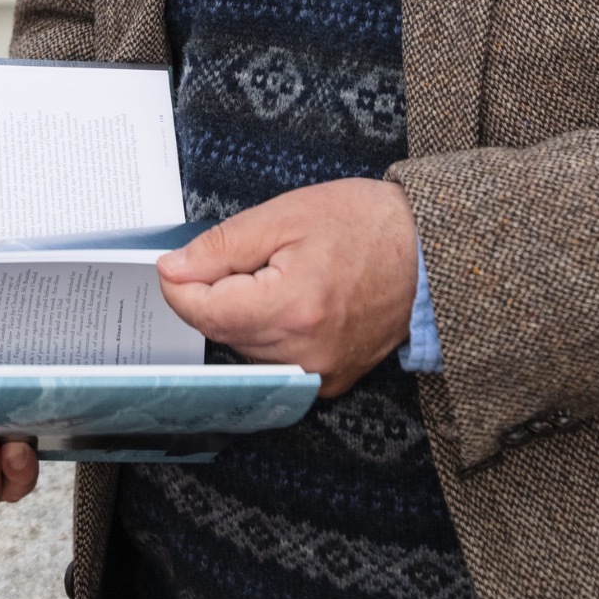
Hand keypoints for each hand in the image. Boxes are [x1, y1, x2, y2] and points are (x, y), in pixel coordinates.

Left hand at [155, 178, 418, 396]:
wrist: (427, 252)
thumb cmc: (362, 224)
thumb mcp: (284, 216)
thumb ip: (222, 247)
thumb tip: (173, 270)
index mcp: (291, 308)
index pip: (206, 314)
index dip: (179, 288)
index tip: (171, 267)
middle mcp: (304, 354)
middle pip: (223, 333)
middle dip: (214, 295)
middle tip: (235, 257)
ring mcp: (320, 374)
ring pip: (246, 350)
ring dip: (242, 314)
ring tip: (272, 273)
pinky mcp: (331, 382)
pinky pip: (276, 361)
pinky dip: (268, 333)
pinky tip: (288, 300)